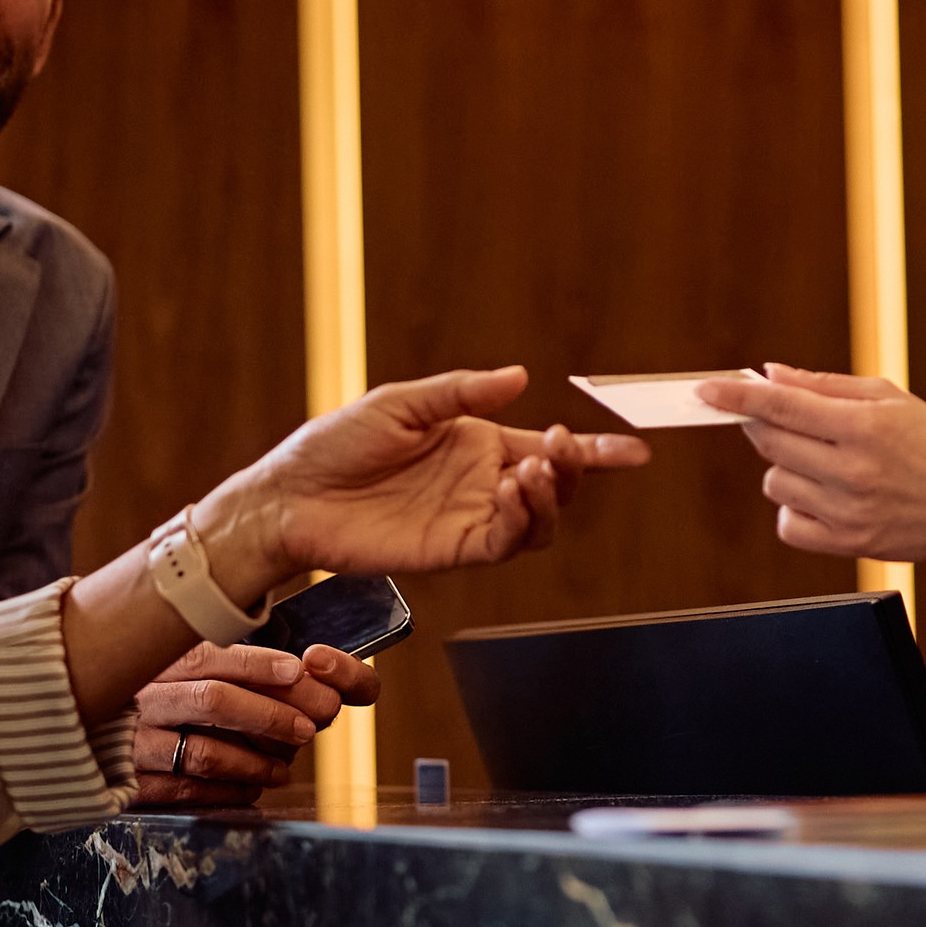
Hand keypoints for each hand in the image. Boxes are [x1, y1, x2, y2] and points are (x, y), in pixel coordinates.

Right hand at [128, 642, 384, 806]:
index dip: (259, 664)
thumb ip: (240, 668)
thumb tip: (315, 669)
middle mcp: (145, 697)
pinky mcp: (128, 782)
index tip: (299, 670)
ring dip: (256, 763)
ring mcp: (133, 741)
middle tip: (310, 728)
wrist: (97, 744)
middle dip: (272, 715)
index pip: (213, 655)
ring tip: (284, 769)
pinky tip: (251, 790)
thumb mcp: (190, 673)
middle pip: (215, 700)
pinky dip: (228, 792)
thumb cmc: (164, 704)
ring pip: (206, 752)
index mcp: (160, 661)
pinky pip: (187, 791)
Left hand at [203, 366, 649, 582]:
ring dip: (550, 497)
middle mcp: (481, 483)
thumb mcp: (400, 403)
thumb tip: (519, 376)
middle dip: (575, 468)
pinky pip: (503, 542)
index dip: (593, 451)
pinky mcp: (451, 550)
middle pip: (554, 486)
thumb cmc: (336, 444)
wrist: (291, 496)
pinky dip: (520, 521)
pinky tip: (513, 495)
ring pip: (538, 520)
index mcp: (476, 443)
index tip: (634, 450)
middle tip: (562, 446)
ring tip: (535, 469)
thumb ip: (461, 393)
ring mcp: (469, 519)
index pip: (546, 449)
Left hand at [698, 364, 925, 580]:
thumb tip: (771, 375)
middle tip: (782, 418)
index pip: (784, 407)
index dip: (739, 396)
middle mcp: (854, 471)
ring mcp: (848, 512)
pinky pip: (787, 524)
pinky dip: (794, 508)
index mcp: (865, 427)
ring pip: (775, 483)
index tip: (707, 389)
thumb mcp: (889, 398)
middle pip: (770, 443)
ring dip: (786, 467)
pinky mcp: (847, 544)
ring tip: (824, 462)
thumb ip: (825, 386)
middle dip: (763, 424)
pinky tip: (820, 495)